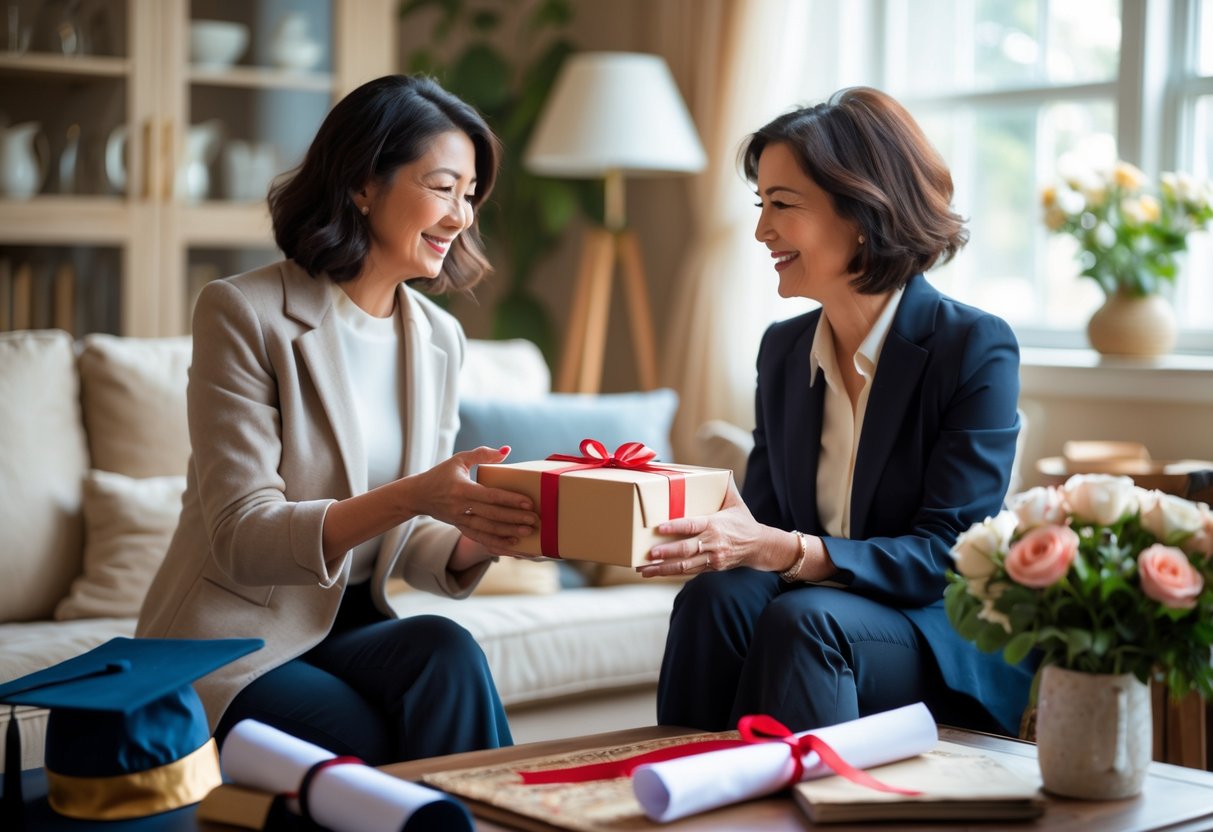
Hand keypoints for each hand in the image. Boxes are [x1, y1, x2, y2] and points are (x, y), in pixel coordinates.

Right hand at [405, 445, 537, 550]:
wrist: (417, 495)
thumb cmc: (440, 474)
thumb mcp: (459, 460)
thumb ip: (482, 454)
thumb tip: (507, 450)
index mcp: (462, 488)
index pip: (490, 496)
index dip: (510, 500)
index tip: (528, 503)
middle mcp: (460, 506)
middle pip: (491, 515)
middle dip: (514, 519)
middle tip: (534, 520)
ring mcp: (459, 520)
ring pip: (487, 530)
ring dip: (508, 533)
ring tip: (527, 533)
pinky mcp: (459, 528)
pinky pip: (479, 538)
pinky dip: (496, 544)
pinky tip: (512, 546)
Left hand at [637, 478, 792, 577]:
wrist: (759, 547)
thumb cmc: (743, 521)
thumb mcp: (736, 502)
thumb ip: (725, 486)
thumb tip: (717, 470)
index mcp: (715, 525)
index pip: (692, 525)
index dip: (675, 527)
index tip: (659, 527)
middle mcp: (712, 543)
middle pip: (686, 549)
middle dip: (666, 552)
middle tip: (649, 552)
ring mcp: (711, 558)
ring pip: (684, 565)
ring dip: (663, 568)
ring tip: (644, 568)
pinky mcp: (709, 568)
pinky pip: (687, 572)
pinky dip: (670, 573)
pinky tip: (655, 572)